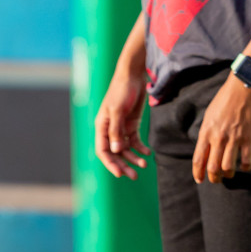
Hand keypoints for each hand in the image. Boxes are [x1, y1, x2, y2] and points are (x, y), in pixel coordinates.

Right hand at [94, 62, 150, 180]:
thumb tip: (116, 151)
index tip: (120, 174)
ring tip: (144, 165)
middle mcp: (110, 129)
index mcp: (102, 126)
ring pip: (126, 149)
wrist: (133, 75)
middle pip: (115, 152)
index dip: (110, 163)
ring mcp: (121, 127)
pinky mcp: (131, 124)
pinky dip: (140, 148)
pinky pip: (135, 141)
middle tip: (134, 176)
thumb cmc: (122, 90)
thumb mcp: (118, 110)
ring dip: (133, 158)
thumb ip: (116, 130)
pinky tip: (148, 153)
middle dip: (124, 165)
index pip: (103, 150)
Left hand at [194, 75, 250, 183]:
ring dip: (228, 174)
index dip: (198, 173)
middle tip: (217, 179)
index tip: (200, 180)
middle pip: (213, 167)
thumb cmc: (225, 99)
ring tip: (230, 173)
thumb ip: (207, 132)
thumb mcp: (209, 115)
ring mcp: (234, 139)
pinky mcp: (248, 138)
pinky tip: (245, 165)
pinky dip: (246, 168)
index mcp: (206, 131)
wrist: (242, 87)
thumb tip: (205, 148)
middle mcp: (218, 137)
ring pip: (228, 168)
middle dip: (214, 178)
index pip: (198, 159)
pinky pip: (246, 161)